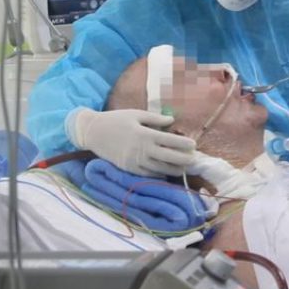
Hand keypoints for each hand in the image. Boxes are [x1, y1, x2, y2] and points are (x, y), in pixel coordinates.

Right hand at [69, 108, 195, 176]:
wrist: (93, 133)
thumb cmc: (116, 120)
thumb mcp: (136, 114)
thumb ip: (155, 119)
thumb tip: (172, 121)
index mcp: (145, 134)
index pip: (170, 141)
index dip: (184, 144)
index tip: (194, 145)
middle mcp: (142, 150)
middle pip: (169, 158)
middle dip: (184, 160)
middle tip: (194, 159)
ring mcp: (135, 162)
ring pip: (160, 169)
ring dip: (174, 169)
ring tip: (185, 168)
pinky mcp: (129, 169)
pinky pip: (148, 174)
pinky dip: (159, 174)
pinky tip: (167, 173)